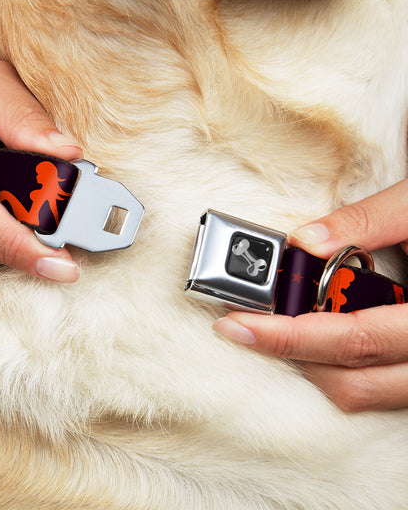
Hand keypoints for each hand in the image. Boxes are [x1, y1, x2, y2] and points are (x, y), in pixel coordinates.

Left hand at [214, 179, 407, 411]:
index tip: (237, 324)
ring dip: (312, 365)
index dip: (288, 336)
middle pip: (351, 380)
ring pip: (363, 393)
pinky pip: (377, 388)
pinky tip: (317, 335)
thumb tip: (305, 240)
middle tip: (244, 325)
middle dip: (289, 354)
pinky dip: (338, 367)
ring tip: (276, 328)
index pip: (353, 339)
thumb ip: (367, 221)